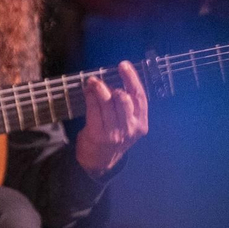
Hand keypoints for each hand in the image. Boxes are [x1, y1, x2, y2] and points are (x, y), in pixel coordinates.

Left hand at [75, 60, 148, 176]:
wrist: (100, 162)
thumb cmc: (114, 137)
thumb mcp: (127, 123)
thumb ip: (126, 105)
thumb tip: (117, 77)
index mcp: (141, 123)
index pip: (140, 97)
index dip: (132, 79)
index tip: (124, 65)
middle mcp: (130, 128)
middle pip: (125, 100)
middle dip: (113, 86)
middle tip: (102, 79)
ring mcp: (115, 133)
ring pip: (108, 103)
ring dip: (99, 88)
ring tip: (91, 81)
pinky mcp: (99, 135)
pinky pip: (94, 110)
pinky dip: (90, 97)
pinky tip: (87, 91)